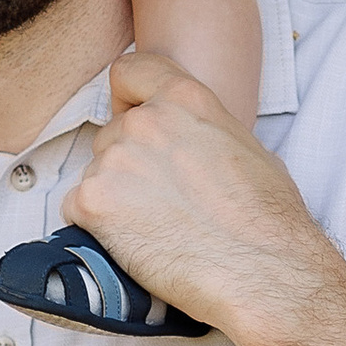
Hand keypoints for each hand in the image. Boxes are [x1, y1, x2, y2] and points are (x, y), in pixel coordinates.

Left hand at [61, 50, 333, 345]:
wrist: (261, 272)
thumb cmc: (268, 219)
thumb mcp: (246, 148)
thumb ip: (203, 131)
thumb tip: (192, 144)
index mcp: (184, 98)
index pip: (127, 73)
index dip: (128, 99)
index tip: (134, 121)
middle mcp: (143, 122)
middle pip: (111, 134)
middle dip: (128, 163)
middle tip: (161, 200)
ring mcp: (113, 161)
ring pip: (96, 174)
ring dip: (114, 198)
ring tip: (156, 228)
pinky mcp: (92, 203)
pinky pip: (77, 209)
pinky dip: (96, 228)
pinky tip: (134, 244)